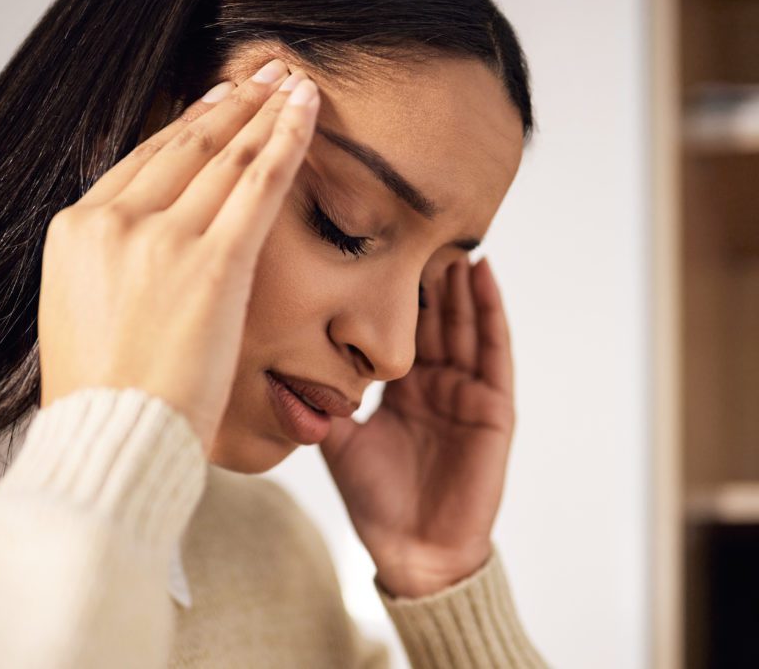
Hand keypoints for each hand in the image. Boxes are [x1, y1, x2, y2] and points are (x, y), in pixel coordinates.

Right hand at [38, 60, 319, 452]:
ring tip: (293, 84)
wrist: (111, 443)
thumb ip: (109, 271)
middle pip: (185, 145)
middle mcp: (114, 221)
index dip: (188, 125)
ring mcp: (161, 238)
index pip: (143, 161)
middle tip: (264, 76)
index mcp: (75, 230)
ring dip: (265, 111)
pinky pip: (258, 186)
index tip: (217, 105)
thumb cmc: (102, 400)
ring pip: (226, 156)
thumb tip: (138, 253)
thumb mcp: (81, 318)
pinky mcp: (211, 264)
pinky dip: (286, 141)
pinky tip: (308, 113)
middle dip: (233, 104)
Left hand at [319, 257, 514, 597]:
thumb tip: (279, 357)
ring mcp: (467, 393)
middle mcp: (435, 383)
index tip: (378, 243)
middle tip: (415, 223)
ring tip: (448, 234)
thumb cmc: (373, 499)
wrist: (410, 549)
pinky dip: (490, 311)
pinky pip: (495, 351)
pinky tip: (483, 273)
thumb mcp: (338, 437)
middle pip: (434, 314)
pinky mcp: (494, 408)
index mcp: (401, 388)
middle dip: (427, 271)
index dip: (394, 287)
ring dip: (458, 280)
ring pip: (464, 322)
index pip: (400, 325)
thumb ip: (320, 398)